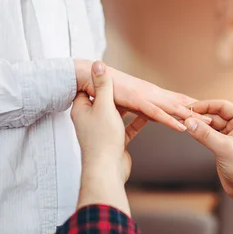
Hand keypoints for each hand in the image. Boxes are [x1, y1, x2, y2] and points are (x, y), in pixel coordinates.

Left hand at [71, 62, 147, 213]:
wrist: (107, 170)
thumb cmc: (103, 139)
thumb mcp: (104, 106)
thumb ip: (103, 85)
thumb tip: (96, 63)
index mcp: (83, 109)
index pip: (89, 89)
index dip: (99, 80)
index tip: (110, 71)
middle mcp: (91, 119)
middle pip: (107, 101)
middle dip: (119, 93)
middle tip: (130, 83)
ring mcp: (103, 131)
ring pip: (119, 114)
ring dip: (131, 108)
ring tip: (144, 98)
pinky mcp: (115, 141)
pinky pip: (128, 127)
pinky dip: (137, 122)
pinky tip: (149, 117)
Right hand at [74, 59, 210, 131]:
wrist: (90, 76)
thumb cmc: (107, 90)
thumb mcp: (127, 103)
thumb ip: (137, 109)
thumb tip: (143, 116)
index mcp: (151, 94)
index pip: (176, 101)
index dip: (192, 107)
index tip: (208, 113)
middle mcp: (152, 94)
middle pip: (181, 104)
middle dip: (199, 112)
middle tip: (217, 120)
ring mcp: (146, 97)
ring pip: (174, 109)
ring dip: (191, 116)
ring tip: (207, 123)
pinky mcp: (137, 101)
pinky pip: (157, 114)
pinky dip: (170, 121)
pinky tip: (182, 126)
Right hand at [185, 100, 232, 233]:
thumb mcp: (224, 149)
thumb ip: (206, 134)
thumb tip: (188, 121)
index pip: (222, 106)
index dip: (205, 105)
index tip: (189, 108)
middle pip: (215, 114)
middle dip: (200, 116)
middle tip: (182, 116)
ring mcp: (231, 135)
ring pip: (211, 125)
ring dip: (198, 125)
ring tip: (183, 123)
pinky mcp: (224, 145)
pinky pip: (210, 134)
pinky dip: (200, 133)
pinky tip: (190, 132)